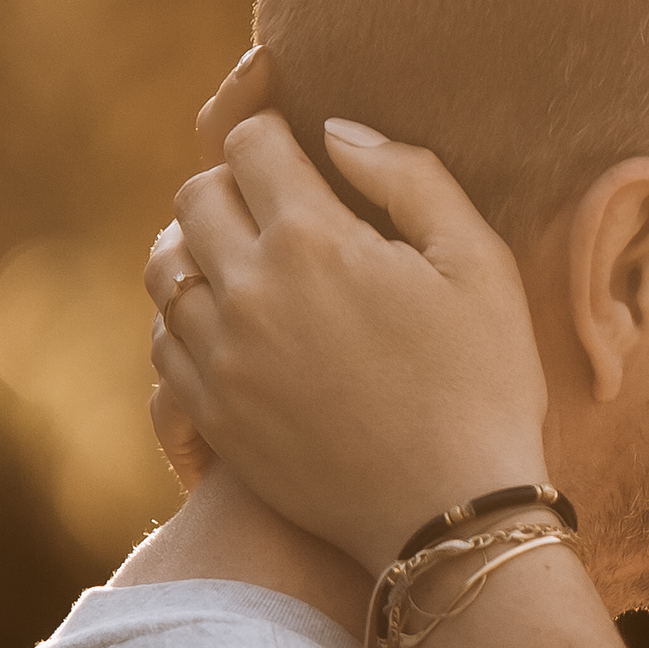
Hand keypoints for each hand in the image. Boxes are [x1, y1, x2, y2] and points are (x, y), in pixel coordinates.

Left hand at [146, 110, 550, 575]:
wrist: (451, 514)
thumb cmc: (483, 383)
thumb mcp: (478, 262)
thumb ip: (409, 177)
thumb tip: (336, 133)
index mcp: (314, 241)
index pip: (249, 143)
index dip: (276, 135)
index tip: (301, 153)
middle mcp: (249, 292)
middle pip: (195, 197)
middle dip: (234, 186)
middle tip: (279, 206)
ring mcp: (221, 359)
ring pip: (166, 267)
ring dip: (200, 249)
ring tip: (248, 260)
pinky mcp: (212, 415)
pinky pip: (165, 340)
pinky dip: (188, 317)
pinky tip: (235, 324)